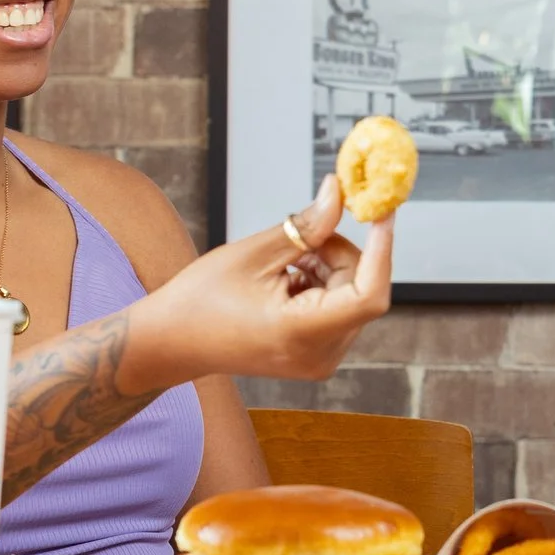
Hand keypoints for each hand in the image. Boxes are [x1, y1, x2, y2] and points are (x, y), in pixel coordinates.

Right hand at [153, 176, 393, 380]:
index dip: (382, 251)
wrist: (172, 341)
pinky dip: (321, 286)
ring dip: (326, 269)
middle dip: (337, 254)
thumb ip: (307, 226)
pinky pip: (339, 310)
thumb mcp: (255, 252)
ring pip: (351, 296)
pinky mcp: (316, 357)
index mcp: (301, 333)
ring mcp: (319, 361)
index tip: (382, 214)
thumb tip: (340, 193)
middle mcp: (318, 355)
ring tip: (281, 268)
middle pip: (360, 289)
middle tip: (300, 238)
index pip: (369, 295)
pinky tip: (284, 283)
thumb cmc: (201, 300)